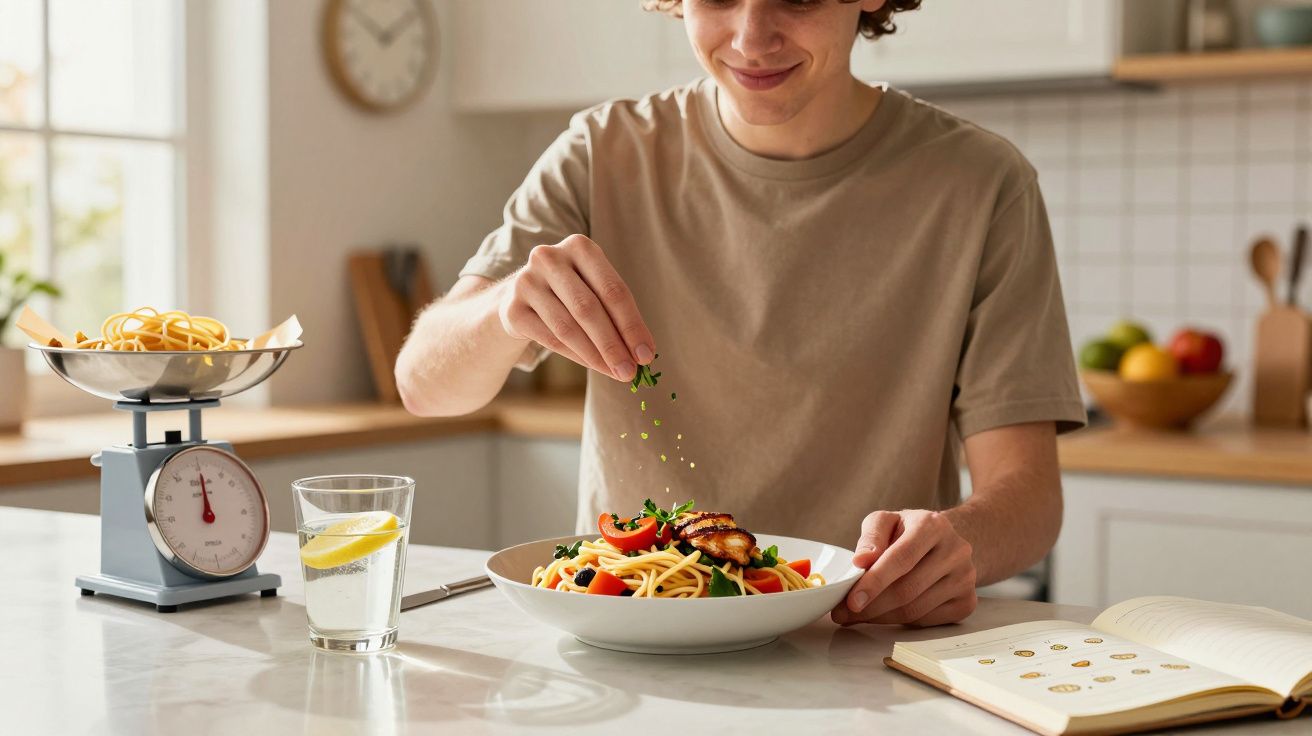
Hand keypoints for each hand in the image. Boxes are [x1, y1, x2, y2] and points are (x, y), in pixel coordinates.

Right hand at [496, 234, 655, 381]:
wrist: (521, 297)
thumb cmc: (571, 293)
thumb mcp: (595, 291)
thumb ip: (617, 315)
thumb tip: (643, 352)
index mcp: (579, 246)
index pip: (613, 290)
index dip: (632, 325)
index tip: (647, 355)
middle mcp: (549, 258)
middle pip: (589, 309)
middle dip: (614, 345)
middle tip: (630, 372)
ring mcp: (526, 282)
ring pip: (568, 327)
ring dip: (596, 356)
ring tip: (615, 372)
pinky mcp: (512, 308)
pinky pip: (550, 339)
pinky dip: (575, 356)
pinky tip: (592, 366)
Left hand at [831, 510, 977, 626]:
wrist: (945, 542)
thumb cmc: (908, 531)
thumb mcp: (886, 521)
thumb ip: (870, 537)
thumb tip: (860, 561)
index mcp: (933, 525)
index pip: (902, 558)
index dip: (875, 582)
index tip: (851, 601)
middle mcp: (956, 551)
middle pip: (908, 589)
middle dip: (871, 606)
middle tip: (844, 613)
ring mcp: (965, 578)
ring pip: (916, 610)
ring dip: (881, 617)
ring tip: (859, 614)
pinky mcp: (966, 602)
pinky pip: (927, 621)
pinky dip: (900, 622)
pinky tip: (885, 614)